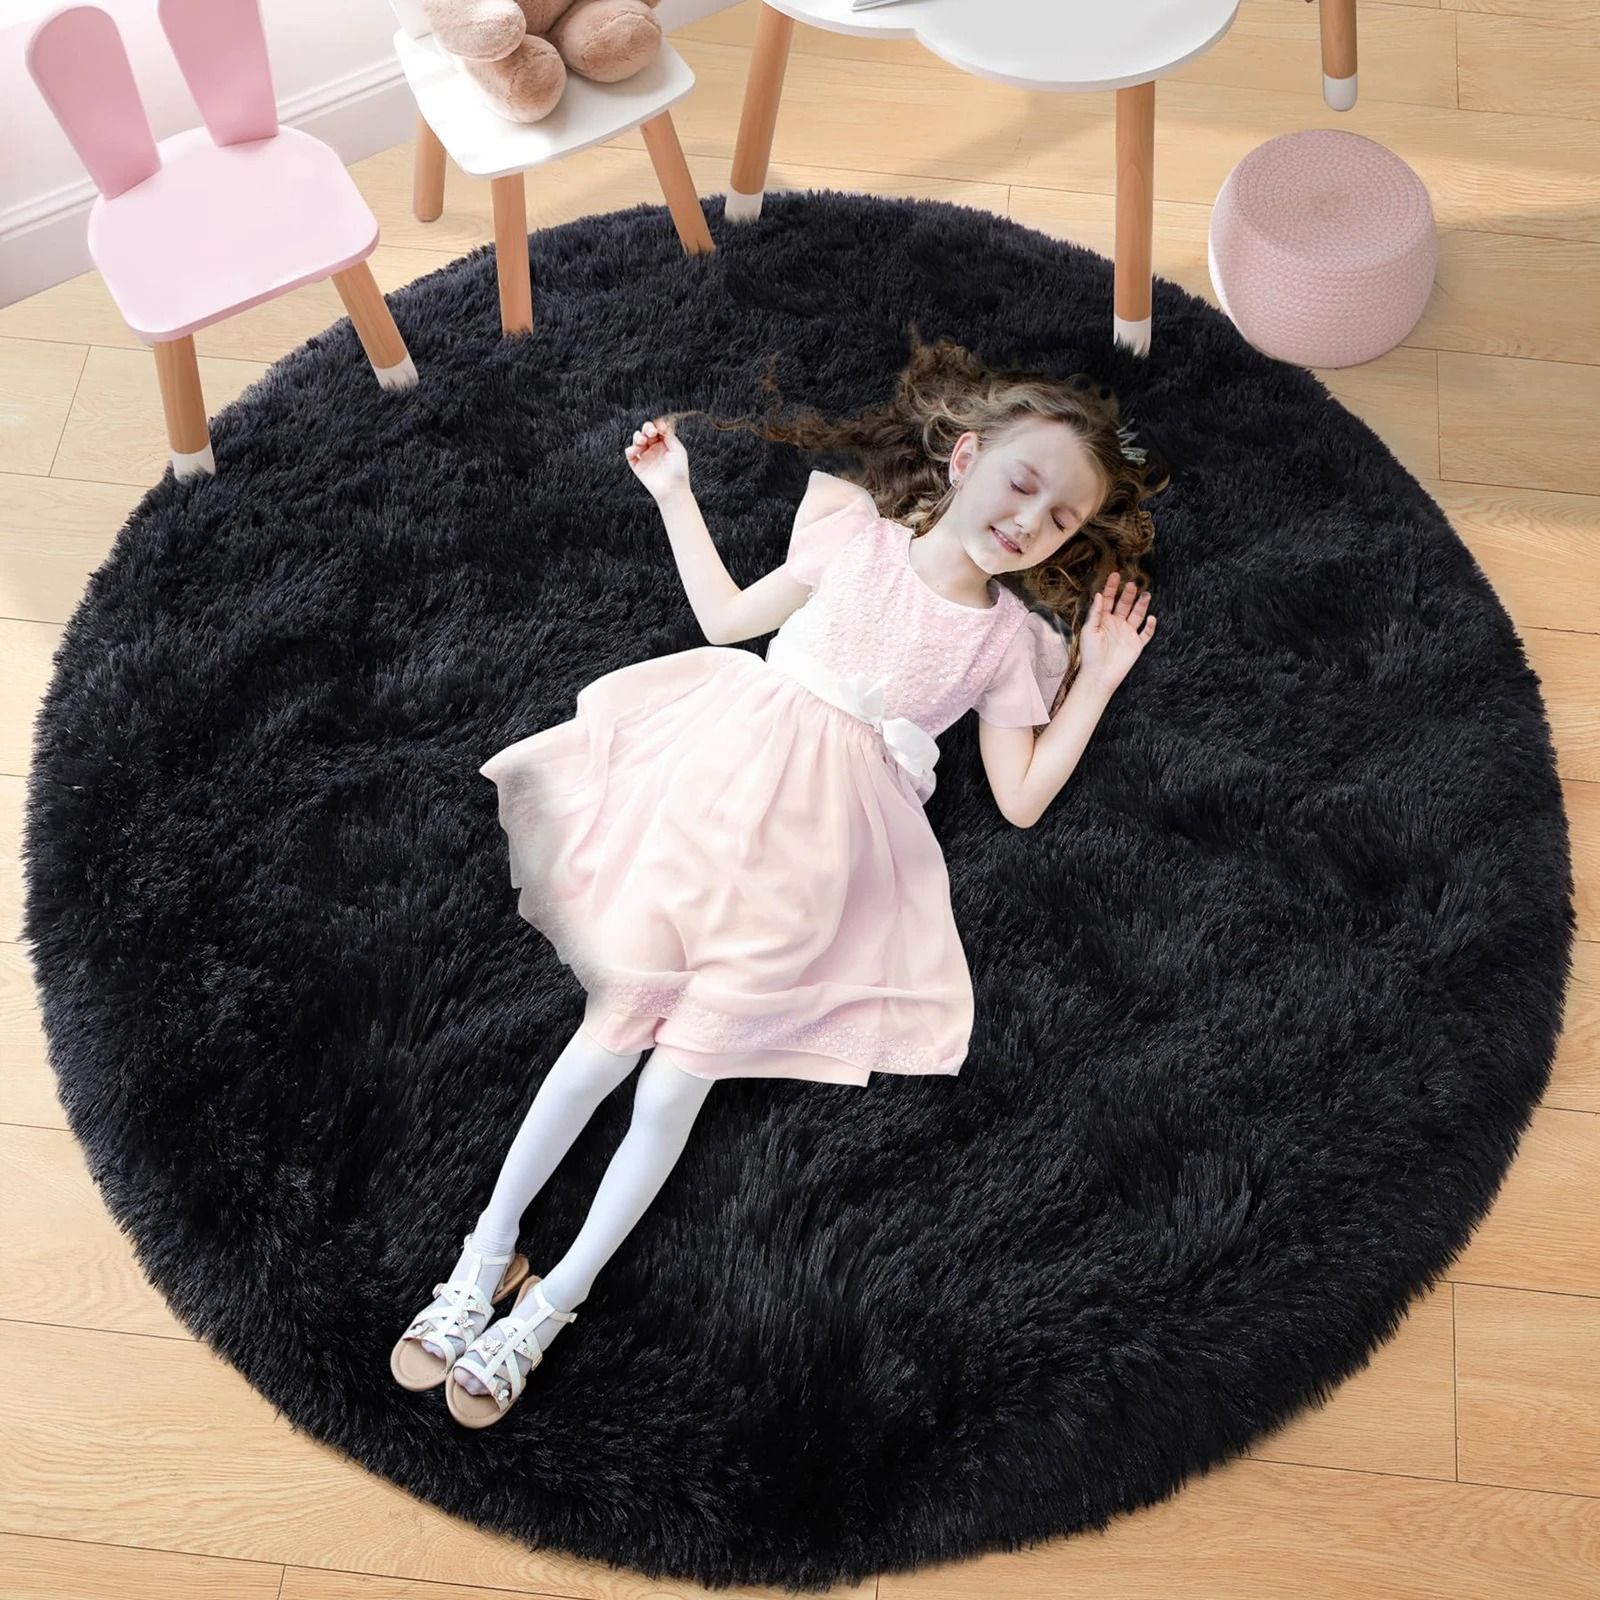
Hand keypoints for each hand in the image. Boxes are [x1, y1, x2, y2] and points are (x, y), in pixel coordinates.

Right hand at [624, 416, 689, 499]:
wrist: (672, 489)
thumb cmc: (678, 471)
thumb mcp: (678, 450)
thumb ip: (669, 436)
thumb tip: (661, 424)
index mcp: (665, 443)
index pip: (658, 429)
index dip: (657, 425)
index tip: (659, 428)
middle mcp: (654, 448)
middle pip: (646, 431)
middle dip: (647, 428)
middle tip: (651, 433)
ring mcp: (645, 456)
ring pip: (637, 440)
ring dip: (638, 437)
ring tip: (642, 441)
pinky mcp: (637, 465)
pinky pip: (630, 453)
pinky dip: (630, 449)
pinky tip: (636, 450)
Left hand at [1079, 570, 1155, 693]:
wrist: (1099, 676)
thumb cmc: (1090, 654)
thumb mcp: (1089, 631)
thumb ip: (1095, 613)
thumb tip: (1098, 594)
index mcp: (1103, 620)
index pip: (1107, 599)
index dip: (1111, 587)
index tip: (1115, 574)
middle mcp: (1116, 624)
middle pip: (1124, 604)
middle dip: (1128, 594)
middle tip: (1132, 584)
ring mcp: (1127, 634)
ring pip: (1137, 615)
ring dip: (1142, 605)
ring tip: (1146, 594)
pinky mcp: (1136, 645)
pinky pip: (1146, 633)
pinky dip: (1150, 626)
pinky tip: (1152, 618)